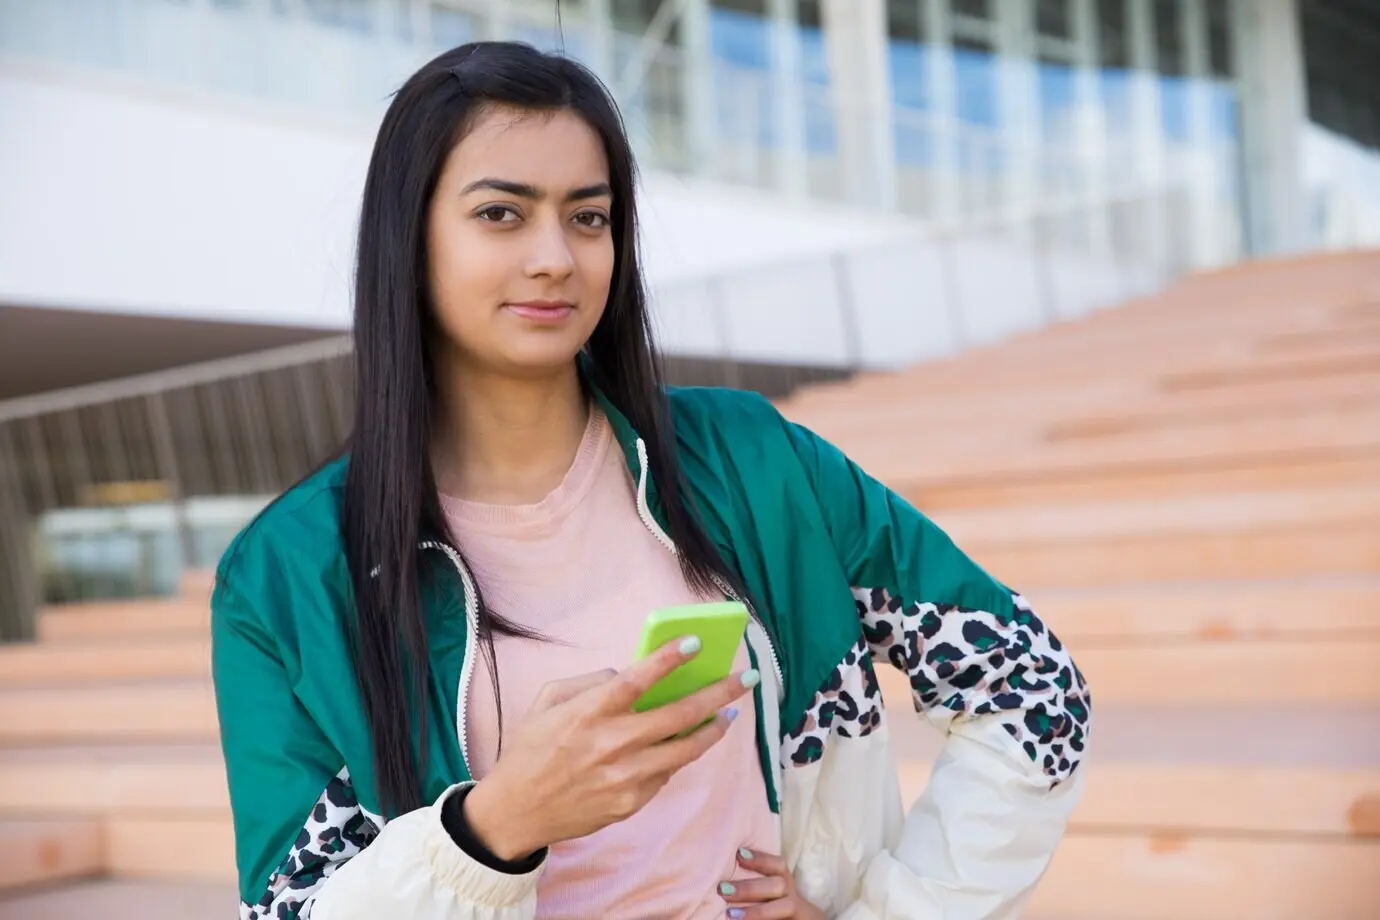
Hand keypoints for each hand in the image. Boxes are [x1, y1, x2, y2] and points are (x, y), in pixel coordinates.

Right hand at [463, 635, 758, 859]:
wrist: (515, 812)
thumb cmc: (530, 750)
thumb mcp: (546, 701)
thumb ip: (589, 682)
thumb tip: (628, 675)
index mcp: (588, 711)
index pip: (637, 678)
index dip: (669, 658)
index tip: (697, 642)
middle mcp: (611, 743)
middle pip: (679, 714)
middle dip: (720, 692)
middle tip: (746, 678)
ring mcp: (625, 777)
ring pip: (686, 749)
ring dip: (714, 728)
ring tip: (728, 713)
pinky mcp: (631, 802)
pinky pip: (666, 774)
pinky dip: (678, 756)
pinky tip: (685, 743)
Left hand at [719, 848, 825, 918]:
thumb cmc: (775, 907)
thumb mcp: (769, 894)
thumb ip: (754, 885)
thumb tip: (723, 881)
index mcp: (785, 884)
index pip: (778, 866)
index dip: (760, 859)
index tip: (739, 854)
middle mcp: (792, 896)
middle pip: (779, 885)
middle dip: (750, 888)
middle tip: (723, 889)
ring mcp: (797, 913)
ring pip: (786, 907)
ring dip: (757, 911)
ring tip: (731, 915)